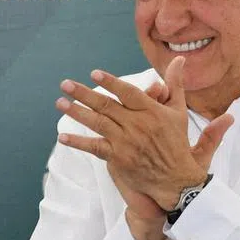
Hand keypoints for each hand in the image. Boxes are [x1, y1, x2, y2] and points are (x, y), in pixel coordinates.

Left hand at [56, 57, 233, 209]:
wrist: (176, 180)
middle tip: (65, 84)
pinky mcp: (118, 158)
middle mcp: (137, 125)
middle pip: (106, 106)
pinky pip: (95, 147)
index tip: (94, 74)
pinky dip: (78, 143)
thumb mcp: (179, 111)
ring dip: (77, 113)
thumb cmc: (177, 142)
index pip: (128, 93)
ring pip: (98, 123)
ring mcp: (126, 142)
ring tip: (60, 103)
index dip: (111, 82)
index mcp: (152, 111)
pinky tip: (62, 137)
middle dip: (83, 94)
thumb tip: (178, 59)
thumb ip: (176, 84)